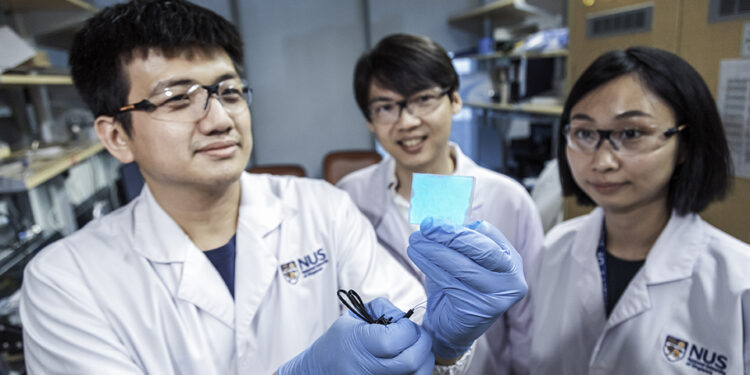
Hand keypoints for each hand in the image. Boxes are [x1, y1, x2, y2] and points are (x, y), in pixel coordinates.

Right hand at [277, 297, 433, 374]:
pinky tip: (408, 363)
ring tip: (414, 349)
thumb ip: (383, 308)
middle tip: (417, 337)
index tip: (405, 325)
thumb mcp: (353, 316)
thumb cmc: (339, 341)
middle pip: (412, 362)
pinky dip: (416, 372)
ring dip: (424, 360)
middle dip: (423, 345)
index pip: (396, 339)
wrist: (319, 370)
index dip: (409, 329)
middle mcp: (367, 368)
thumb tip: (406, 317)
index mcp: (359, 343)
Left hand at [407, 218, 527, 359]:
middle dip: (450, 235)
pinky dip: (430, 266)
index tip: (435, 220)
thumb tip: (438, 219)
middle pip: (481, 250)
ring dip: (434, 250)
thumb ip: (458, 242)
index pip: (489, 234)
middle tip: (426, 225)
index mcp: (511, 260)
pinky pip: (451, 282)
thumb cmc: (457, 287)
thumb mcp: (463, 260)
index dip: (460, 226)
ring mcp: (499, 296)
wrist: (452, 328)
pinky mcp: (480, 309)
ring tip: (415, 240)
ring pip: (463, 266)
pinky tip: (417, 255)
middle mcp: (512, 279)